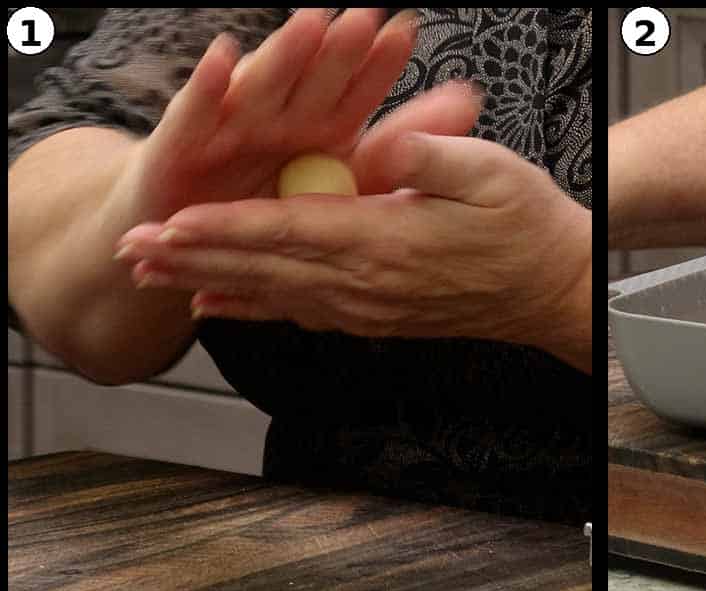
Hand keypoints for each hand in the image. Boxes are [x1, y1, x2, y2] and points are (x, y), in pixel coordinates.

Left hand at [114, 131, 590, 360]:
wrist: (555, 290)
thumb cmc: (528, 227)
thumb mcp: (486, 171)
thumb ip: (422, 154)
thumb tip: (371, 145)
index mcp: (388, 242)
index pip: (287, 231)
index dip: (223, 227)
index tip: (171, 222)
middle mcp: (372, 286)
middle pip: (267, 270)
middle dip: (196, 259)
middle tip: (138, 254)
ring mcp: (374, 309)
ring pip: (278, 297)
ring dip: (216, 286)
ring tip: (163, 282)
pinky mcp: (381, 319)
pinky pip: (306, 314)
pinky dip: (259, 308)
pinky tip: (229, 305)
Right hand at [120, 8, 441, 218]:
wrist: (193, 247)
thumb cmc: (275, 208)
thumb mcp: (348, 180)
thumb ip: (406, 140)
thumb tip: (469, 101)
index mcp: (317, 130)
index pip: (354, 91)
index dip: (377, 64)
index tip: (407, 32)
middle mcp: (274, 121)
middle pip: (310, 81)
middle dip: (337, 48)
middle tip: (366, 17)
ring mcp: (227, 129)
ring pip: (261, 89)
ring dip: (285, 56)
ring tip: (312, 24)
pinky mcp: (180, 149)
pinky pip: (195, 118)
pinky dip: (208, 88)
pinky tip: (225, 58)